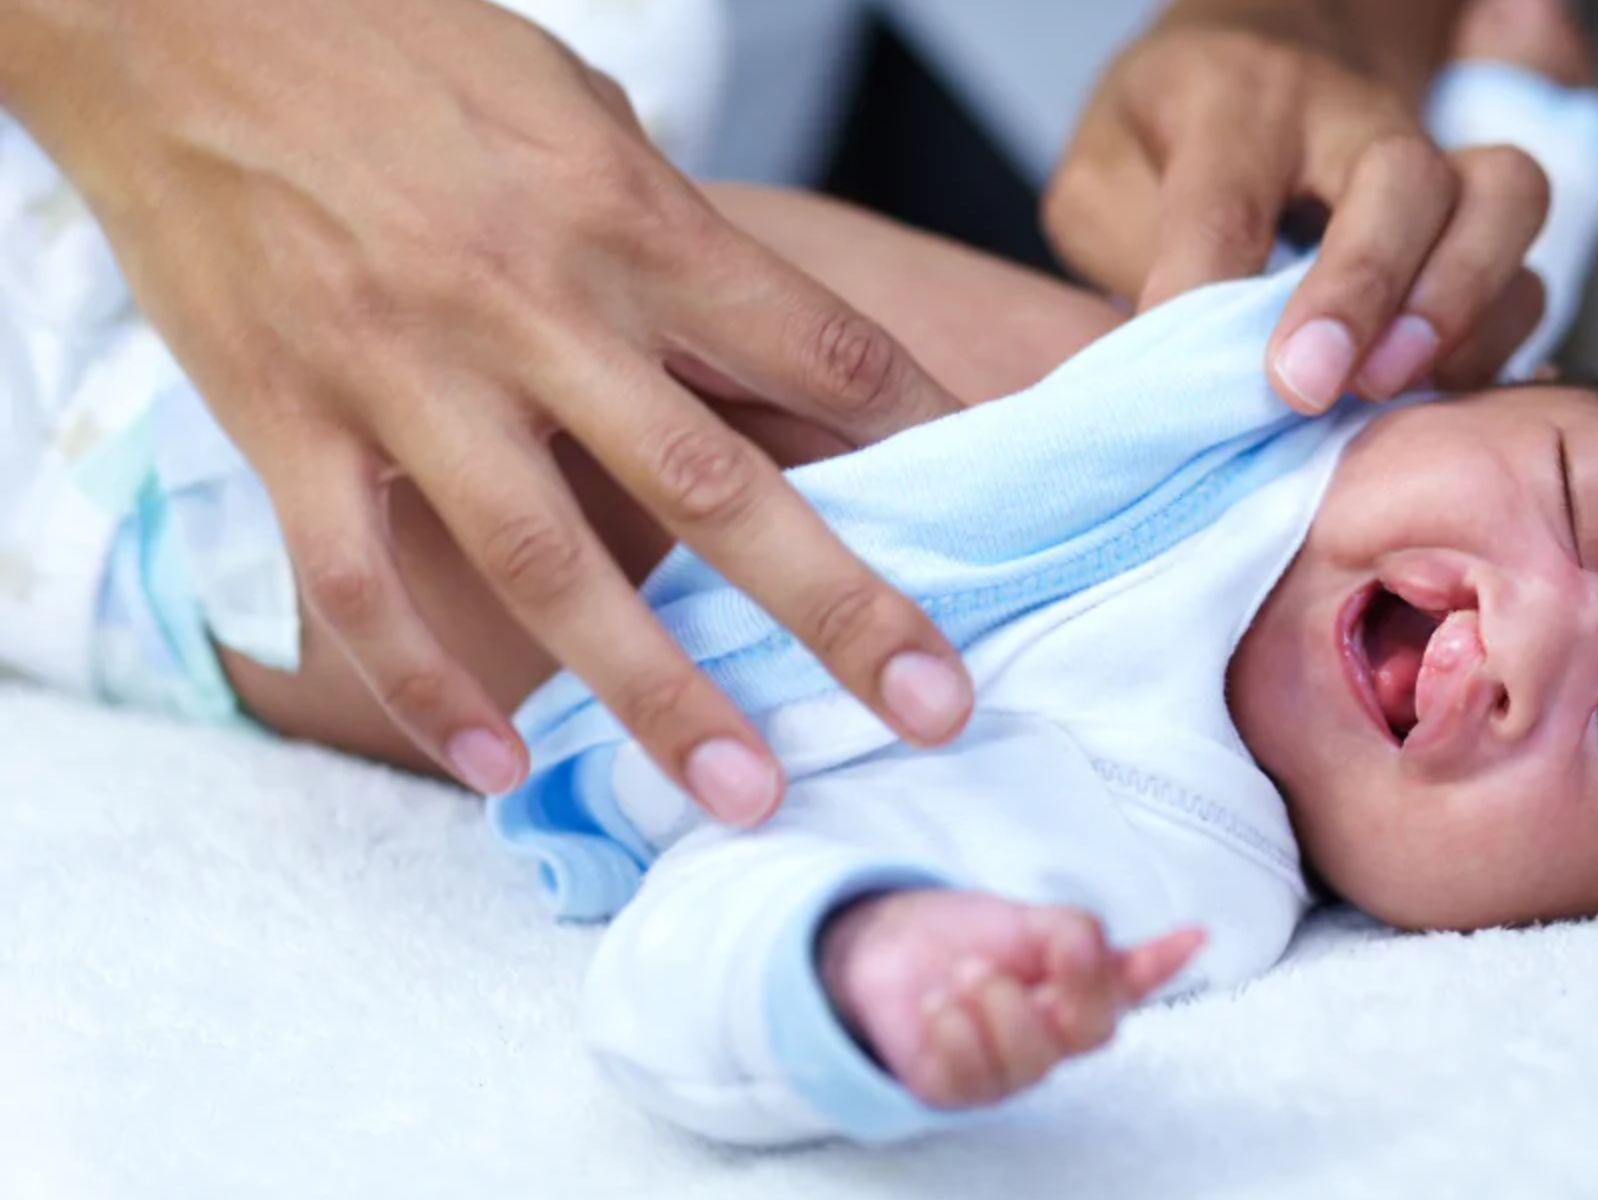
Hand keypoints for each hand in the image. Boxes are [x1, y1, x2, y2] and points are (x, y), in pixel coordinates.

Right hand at [5, 0, 972, 817]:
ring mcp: (404, 370)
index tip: (988, 515)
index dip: (916, 437)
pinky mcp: (287, 419)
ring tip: (742, 791)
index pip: (813, 346)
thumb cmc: (399, 48)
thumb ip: (672, 238)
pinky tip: (495, 764)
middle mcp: (530, 302)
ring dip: (656, 691)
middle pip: (714, 482)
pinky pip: (361, 581)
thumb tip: (765, 349)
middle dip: (835, 609)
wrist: (180, 10)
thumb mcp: (576, 109)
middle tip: (929, 708)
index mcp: (624, 213)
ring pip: (548, 560)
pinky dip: (425, 686)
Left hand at [819, 889, 1204, 1107]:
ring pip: (1029, 1060)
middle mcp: (1052, 1037)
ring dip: (994, 1004)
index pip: (1132, 982)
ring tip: (962, 973)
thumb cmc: (968, 937)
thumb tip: (1101, 948)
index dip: (1165, 964)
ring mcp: (1007, 1069)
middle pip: (1089, 1031)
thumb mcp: (1025, 920)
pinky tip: (934, 1005)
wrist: (888, 945)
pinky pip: (968, 1077)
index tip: (1195, 933)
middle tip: (1019, 953)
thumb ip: (1071, 932)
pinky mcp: (956, 1088)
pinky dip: (951, 1030)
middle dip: (1063, 986)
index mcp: (1079, 990)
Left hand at [1044, 6, 1550, 413]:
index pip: (1226, 194)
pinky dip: (1496, 340)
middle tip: (1311, 388)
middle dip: (1361, 288)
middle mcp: (1351, 116)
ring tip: (1390, 387)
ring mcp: (1433, 158)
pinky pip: (1528, 268)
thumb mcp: (1103, 173)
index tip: (1192, 383)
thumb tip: (1160, 360)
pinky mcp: (1478, 216)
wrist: (1265, 59)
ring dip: (1457, 306)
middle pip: (1399, 178)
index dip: (1210, 291)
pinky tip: (1440, 399)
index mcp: (1236, 100)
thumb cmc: (1170, 136)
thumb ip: (1124, 252)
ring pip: (1502, 198)